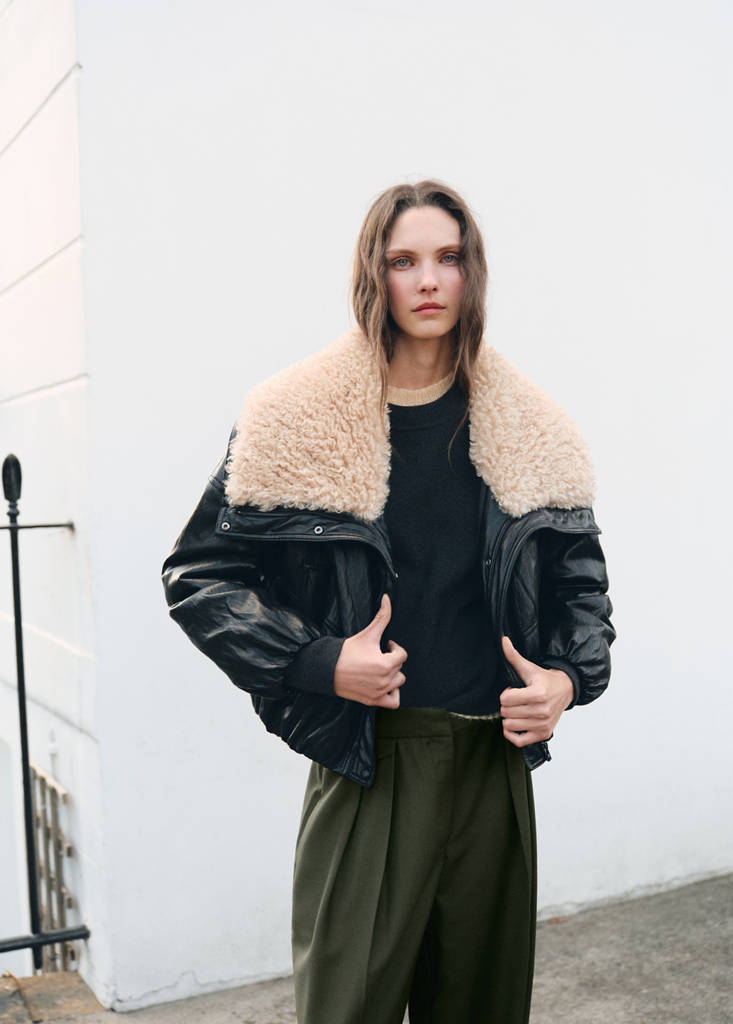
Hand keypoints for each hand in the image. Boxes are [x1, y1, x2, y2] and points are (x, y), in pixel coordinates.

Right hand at [334, 594, 406, 708]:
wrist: (328, 669)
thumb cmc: (347, 652)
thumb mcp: (367, 633)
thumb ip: (382, 616)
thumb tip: (388, 598)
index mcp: (385, 664)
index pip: (402, 655)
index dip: (394, 648)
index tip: (386, 645)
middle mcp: (384, 680)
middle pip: (400, 668)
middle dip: (392, 660)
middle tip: (379, 656)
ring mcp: (379, 692)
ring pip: (399, 683)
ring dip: (393, 675)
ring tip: (382, 669)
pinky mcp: (373, 701)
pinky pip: (394, 702)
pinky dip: (393, 694)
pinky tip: (385, 684)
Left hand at [499, 635, 573, 747]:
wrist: (565, 690)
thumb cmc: (544, 679)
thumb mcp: (529, 667)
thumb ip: (514, 656)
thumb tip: (503, 640)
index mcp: (538, 694)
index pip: (505, 699)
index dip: (506, 693)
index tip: (515, 689)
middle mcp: (542, 711)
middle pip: (506, 712)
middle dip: (507, 705)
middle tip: (517, 700)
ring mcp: (543, 725)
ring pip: (510, 726)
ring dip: (510, 718)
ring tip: (519, 709)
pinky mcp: (544, 734)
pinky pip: (519, 741)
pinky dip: (512, 734)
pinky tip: (515, 724)